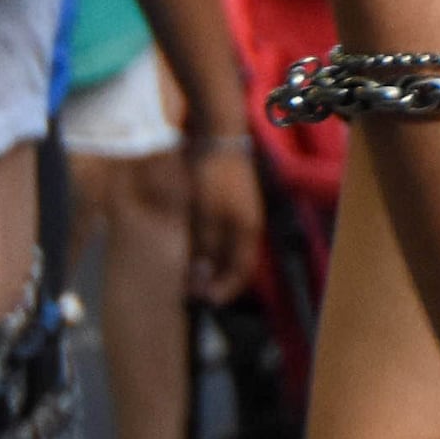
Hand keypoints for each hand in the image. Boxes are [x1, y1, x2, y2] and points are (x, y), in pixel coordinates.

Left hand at [183, 136, 264, 301]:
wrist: (217, 137)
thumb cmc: (211, 178)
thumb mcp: (204, 216)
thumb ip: (203, 248)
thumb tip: (201, 279)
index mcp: (247, 230)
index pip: (241, 271)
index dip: (225, 289)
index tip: (205, 302)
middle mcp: (248, 223)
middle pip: (236, 261)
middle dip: (217, 278)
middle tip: (194, 290)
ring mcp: (241, 210)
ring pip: (228, 246)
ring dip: (212, 261)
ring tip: (191, 270)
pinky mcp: (231, 199)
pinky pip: (222, 231)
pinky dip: (210, 244)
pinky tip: (194, 243)